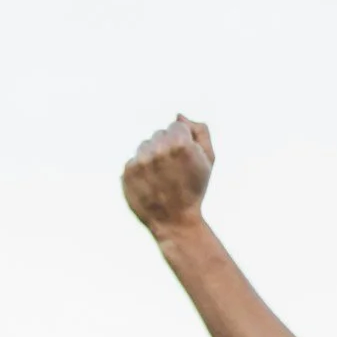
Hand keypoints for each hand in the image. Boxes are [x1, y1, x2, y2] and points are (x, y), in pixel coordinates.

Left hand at [122, 115, 214, 237]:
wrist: (174, 221)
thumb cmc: (194, 189)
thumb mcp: (209, 160)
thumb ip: (200, 131)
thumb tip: (179, 116)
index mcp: (181, 144)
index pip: (177, 126)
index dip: (184, 141)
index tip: (186, 159)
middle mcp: (159, 150)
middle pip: (160, 134)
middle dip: (167, 147)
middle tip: (174, 170)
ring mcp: (141, 161)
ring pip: (145, 145)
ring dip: (153, 157)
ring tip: (162, 177)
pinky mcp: (127, 172)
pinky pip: (134, 160)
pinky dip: (141, 170)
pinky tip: (150, 183)